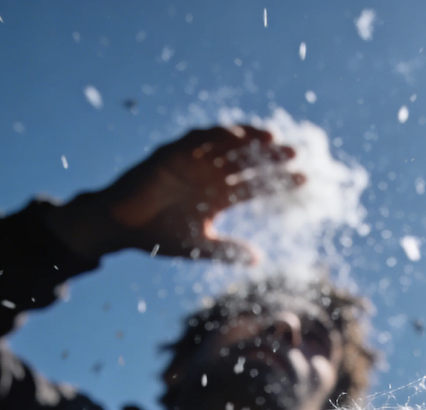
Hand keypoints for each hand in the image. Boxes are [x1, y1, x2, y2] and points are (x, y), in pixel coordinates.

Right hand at [47, 125, 303, 263]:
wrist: (121, 228)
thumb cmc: (158, 236)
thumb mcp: (199, 246)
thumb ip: (228, 251)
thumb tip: (260, 259)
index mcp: (218, 195)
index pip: (256, 185)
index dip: (279, 182)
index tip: (304, 180)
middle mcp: (209, 175)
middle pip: (247, 162)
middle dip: (270, 158)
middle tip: (296, 155)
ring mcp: (192, 162)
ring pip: (227, 146)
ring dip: (249, 140)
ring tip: (273, 139)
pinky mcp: (173, 153)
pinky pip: (198, 139)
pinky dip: (217, 135)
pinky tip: (237, 136)